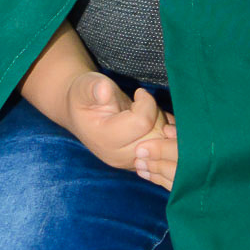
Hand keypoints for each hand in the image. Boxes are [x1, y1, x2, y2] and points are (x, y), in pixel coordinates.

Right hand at [65, 72, 177, 187]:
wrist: (82, 113)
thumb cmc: (86, 96)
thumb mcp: (86, 87)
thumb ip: (95, 88)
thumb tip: (104, 90)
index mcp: (104, 139)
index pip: (142, 122)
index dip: (146, 102)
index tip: (139, 92)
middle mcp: (119, 156)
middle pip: (156, 135)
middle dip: (156, 115)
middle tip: (144, 103)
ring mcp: (132, 162)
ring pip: (164, 143)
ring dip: (162, 123)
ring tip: (146, 112)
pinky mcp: (142, 162)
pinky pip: (167, 150)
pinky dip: (166, 133)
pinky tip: (154, 121)